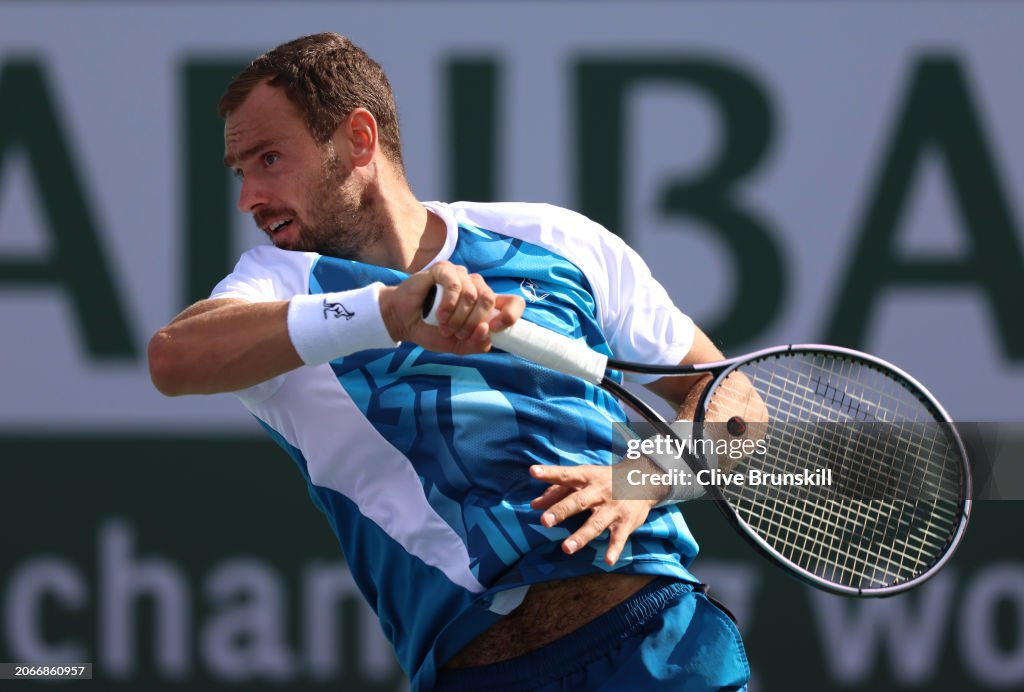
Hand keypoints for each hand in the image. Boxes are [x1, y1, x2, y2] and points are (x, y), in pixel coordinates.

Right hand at [379, 262, 524, 354]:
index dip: (510, 315)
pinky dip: (448, 305)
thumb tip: (487, 331)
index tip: (493, 328)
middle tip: (456, 333)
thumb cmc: (432, 330)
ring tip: (444, 325)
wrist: (404, 321)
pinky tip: (439, 315)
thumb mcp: (458, 346)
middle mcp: (477, 287)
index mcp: (486, 304)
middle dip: (472, 323)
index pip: (515, 303)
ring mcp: (461, 276)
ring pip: (472, 295)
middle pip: (489, 300)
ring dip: (457, 317)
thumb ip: (476, 344)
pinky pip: (455, 285)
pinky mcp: (445, 270)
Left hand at [529, 464, 656, 565]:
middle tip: (544, 521)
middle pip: (579, 501)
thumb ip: (557, 491)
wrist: (643, 480)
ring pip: (596, 523)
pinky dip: (614, 549)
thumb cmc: (604, 480)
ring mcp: (614, 508)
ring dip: (581, 536)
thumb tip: (534, 505)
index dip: (550, 473)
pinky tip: (608, 561)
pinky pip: (619, 538)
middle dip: (561, 511)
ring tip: (566, 548)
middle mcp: (600, 491)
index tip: (533, 471)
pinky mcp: (626, 522)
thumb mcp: (584, 479)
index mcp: (587, 477)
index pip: (566, 474)